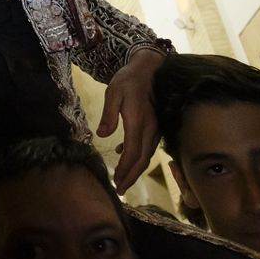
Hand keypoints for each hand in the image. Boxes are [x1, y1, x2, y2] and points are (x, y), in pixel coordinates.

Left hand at [98, 46, 164, 192]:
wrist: (150, 68)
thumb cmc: (128, 79)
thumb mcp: (113, 92)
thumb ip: (108, 114)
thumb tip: (103, 135)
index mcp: (138, 122)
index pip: (133, 153)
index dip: (125, 170)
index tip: (116, 182)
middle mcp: (150, 128)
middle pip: (142, 159)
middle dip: (131, 177)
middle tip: (120, 190)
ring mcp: (155, 128)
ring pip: (147, 155)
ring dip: (136, 170)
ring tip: (123, 180)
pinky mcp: (156, 126)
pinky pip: (148, 146)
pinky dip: (138, 156)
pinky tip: (125, 155)